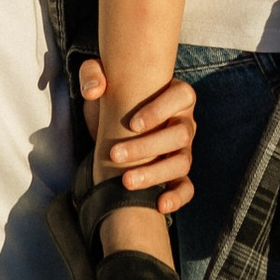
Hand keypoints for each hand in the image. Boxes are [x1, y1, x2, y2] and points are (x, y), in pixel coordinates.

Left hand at [76, 59, 197, 216]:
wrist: (114, 125)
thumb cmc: (114, 98)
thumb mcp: (99, 80)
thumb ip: (92, 74)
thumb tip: (95, 90)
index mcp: (175, 95)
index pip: (182, 97)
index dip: (160, 110)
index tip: (132, 124)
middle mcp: (185, 122)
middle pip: (179, 134)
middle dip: (147, 147)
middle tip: (114, 155)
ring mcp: (184, 150)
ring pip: (182, 162)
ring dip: (154, 174)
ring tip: (125, 182)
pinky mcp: (178, 174)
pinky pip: (186, 187)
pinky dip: (177, 197)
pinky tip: (159, 205)